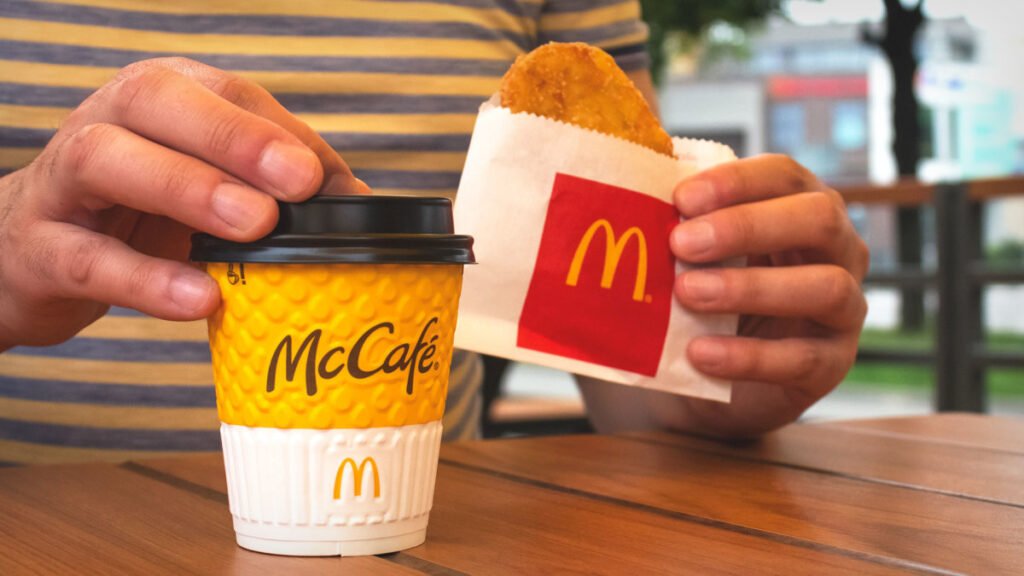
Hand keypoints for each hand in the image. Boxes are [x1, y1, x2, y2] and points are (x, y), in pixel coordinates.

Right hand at [0, 58, 368, 349]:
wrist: (31, 256)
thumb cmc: (137, 215)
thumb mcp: (206, 189)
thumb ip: (273, 188)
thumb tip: (360, 206)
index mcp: (160, 99)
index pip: (227, 94)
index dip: (280, 133)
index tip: (326, 179)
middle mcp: (107, 121)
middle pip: (160, 101)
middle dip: (236, 139)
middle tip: (300, 184)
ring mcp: (64, 182)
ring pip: (111, 161)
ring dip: (190, 189)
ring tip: (256, 227)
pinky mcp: (38, 249)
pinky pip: (89, 258)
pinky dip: (146, 280)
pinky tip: (201, 298)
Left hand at [667, 154, 868, 437]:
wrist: (700, 375)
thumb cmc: (697, 296)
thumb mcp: (688, 253)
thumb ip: (677, 219)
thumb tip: (635, 184)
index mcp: (801, 207)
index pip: (784, 175)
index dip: (735, 182)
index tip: (680, 199)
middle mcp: (837, 250)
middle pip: (818, 218)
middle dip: (747, 227)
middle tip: (681, 244)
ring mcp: (844, 308)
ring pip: (825, 287)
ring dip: (751, 287)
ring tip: (688, 294)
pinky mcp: (833, 364)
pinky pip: (803, 358)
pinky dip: (748, 356)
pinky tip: (700, 353)